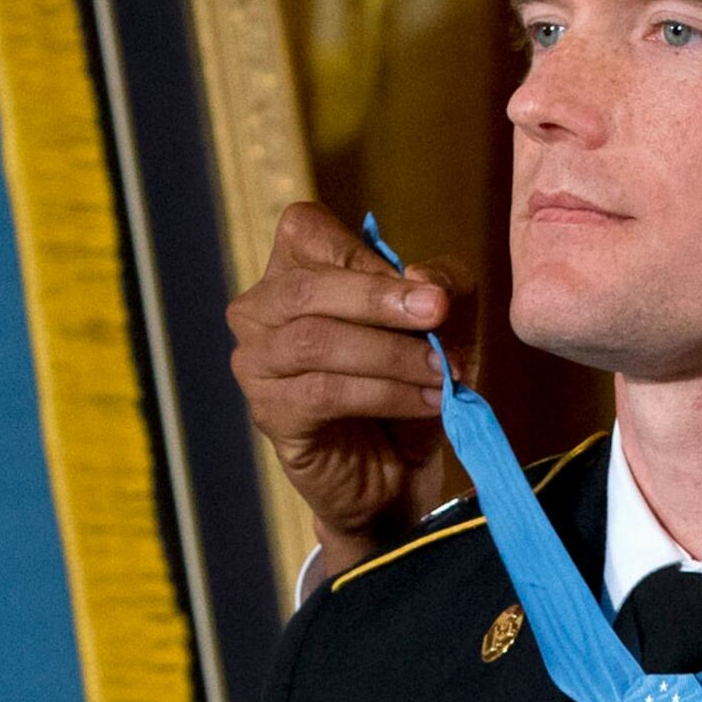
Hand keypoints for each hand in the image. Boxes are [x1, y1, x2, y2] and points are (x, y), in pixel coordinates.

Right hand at [227, 202, 475, 578]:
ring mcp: (256, 363)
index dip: (361, 253)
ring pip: (315, 341)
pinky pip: (323, 393)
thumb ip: (445, 285)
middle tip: (438, 314)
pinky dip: (385, 394)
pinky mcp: (269, 413)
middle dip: (379, 299)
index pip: (302, 229)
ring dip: (390, 354)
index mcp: (293, 269)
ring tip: (443, 370)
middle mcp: (260, 309)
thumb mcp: (445, 324)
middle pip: (305, 286)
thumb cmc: (410, 382)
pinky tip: (428, 402)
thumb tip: (422, 276)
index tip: (424, 288)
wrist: (397, 472)